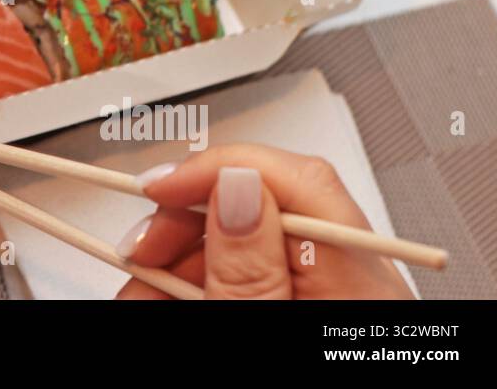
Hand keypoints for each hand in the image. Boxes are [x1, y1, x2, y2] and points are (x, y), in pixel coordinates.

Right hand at [115, 144, 413, 299]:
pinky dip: (194, 275)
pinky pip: (242, 265)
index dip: (218, 168)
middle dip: (184, 218)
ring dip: (176, 253)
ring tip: (138, 287)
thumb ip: (247, 267)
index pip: (298, 179)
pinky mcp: (302, 297)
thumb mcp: (253, 327)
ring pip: (240, 235)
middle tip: (139, 247)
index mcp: (358, 281)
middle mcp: (353, 278)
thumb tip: (237, 185)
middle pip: (260, 203)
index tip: (157, 188)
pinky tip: (161, 293)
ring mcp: (329, 289)